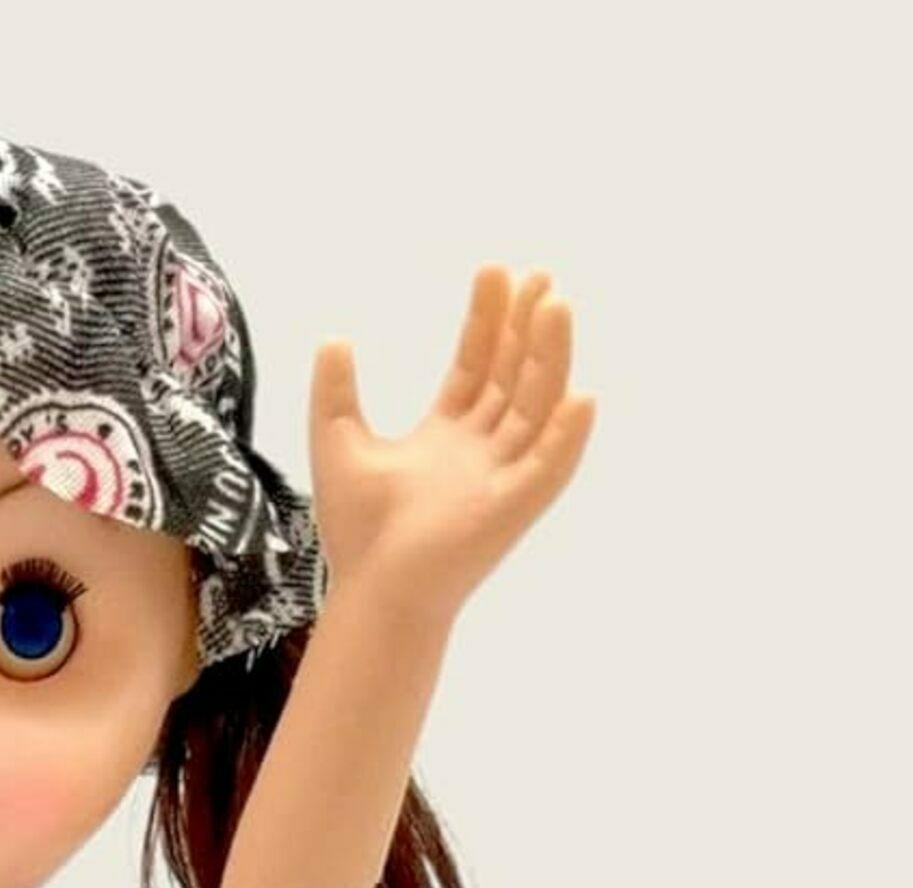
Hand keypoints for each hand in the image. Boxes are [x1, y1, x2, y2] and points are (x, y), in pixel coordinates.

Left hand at [308, 265, 595, 619]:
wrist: (370, 589)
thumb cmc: (357, 532)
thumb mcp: (338, 442)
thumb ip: (336, 393)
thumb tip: (333, 339)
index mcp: (448, 437)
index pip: (477, 366)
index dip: (487, 320)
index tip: (493, 272)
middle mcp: (483, 453)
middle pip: (513, 377)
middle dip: (525, 327)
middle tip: (537, 276)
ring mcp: (503, 478)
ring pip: (536, 407)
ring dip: (550, 358)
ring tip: (555, 306)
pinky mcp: (514, 508)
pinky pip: (549, 467)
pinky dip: (566, 435)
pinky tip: (579, 396)